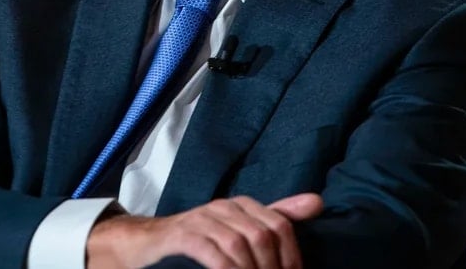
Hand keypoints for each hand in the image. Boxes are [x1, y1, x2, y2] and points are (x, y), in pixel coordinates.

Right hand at [87, 193, 322, 268]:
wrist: (148, 245)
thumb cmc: (200, 241)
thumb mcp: (240, 228)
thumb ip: (276, 217)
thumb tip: (317, 202)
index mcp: (242, 205)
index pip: (280, 225)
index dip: (292, 256)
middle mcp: (224, 207)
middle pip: (262, 234)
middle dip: (273, 266)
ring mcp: (202, 218)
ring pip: (239, 243)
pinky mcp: (181, 235)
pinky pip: (211, 251)